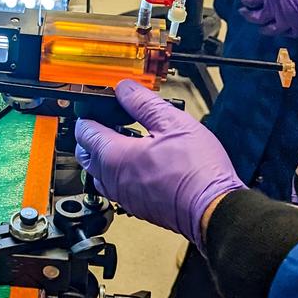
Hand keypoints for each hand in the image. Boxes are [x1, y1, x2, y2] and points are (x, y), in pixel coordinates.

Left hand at [75, 80, 244, 246]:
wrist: (213, 208)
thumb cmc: (197, 170)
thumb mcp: (173, 123)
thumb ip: (143, 103)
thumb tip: (125, 89)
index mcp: (115, 156)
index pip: (84, 132)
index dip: (88, 115)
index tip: (97, 107)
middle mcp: (113, 179)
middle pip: (86, 154)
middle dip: (92, 136)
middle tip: (109, 122)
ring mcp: (123, 196)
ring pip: (99, 173)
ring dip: (105, 156)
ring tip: (126, 141)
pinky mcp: (137, 207)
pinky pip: (116, 187)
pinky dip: (119, 173)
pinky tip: (141, 163)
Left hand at [238, 0, 297, 37]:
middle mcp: (278, 9)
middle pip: (256, 18)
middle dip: (247, 15)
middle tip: (243, 13)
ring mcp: (291, 20)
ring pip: (270, 30)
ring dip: (262, 28)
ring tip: (259, 27)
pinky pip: (289, 33)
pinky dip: (283, 32)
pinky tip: (282, 30)